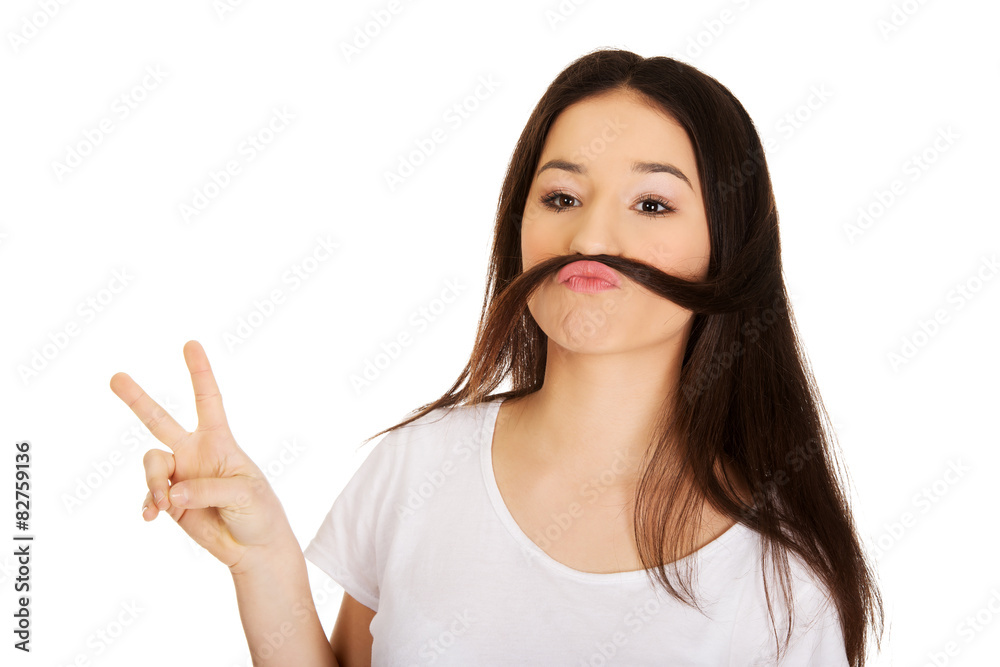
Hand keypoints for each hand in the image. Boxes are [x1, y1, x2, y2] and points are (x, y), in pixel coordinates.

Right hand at [111, 340, 295, 573]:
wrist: (253, 547)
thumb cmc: (259, 512)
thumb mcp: (245, 495)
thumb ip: (208, 489)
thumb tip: (172, 491)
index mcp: (219, 441)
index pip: (207, 400)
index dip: (199, 372)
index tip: (191, 344)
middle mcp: (195, 452)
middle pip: (160, 420)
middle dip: (137, 399)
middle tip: (115, 377)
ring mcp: (180, 475)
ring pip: (151, 464)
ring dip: (155, 483)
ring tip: (167, 505)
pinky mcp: (169, 501)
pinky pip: (148, 494)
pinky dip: (148, 504)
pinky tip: (153, 516)